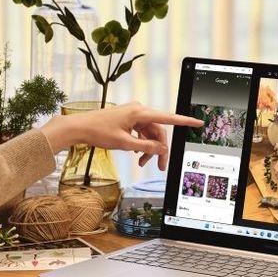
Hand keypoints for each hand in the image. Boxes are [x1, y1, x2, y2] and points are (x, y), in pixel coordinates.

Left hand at [40, 102, 202, 169]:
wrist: (79, 127)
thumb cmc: (98, 132)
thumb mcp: (124, 143)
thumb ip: (146, 146)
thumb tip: (161, 148)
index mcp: (139, 112)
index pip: (167, 117)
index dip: (184, 121)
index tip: (197, 122)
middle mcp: (138, 110)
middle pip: (158, 130)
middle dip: (159, 148)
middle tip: (159, 166)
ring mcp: (133, 114)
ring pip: (149, 133)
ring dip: (149, 148)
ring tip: (142, 162)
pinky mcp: (128, 119)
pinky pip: (141, 131)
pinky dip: (141, 143)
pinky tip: (137, 153)